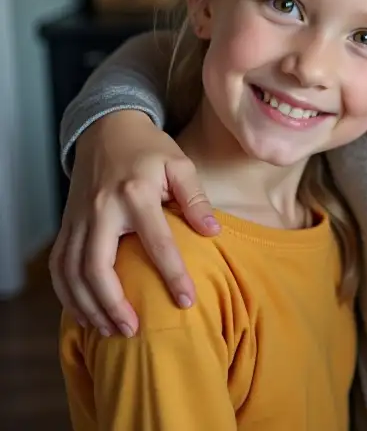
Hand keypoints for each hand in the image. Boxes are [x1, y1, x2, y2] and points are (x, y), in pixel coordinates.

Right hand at [49, 111, 218, 336]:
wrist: (106, 129)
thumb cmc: (149, 149)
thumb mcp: (180, 164)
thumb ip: (195, 198)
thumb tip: (212, 232)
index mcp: (135, 193)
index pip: (156, 242)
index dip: (172, 274)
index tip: (187, 301)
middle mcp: (101, 210)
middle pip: (97, 266)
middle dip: (112, 304)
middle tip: (133, 331)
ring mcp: (78, 219)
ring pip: (71, 272)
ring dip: (88, 306)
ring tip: (110, 331)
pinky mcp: (66, 225)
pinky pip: (58, 267)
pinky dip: (68, 294)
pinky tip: (85, 313)